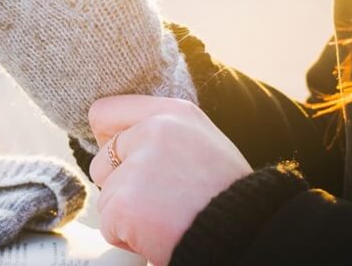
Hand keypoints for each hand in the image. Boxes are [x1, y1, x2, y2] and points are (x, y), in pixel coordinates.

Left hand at [89, 95, 250, 265]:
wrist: (250, 236)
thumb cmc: (227, 198)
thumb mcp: (203, 145)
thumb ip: (162, 135)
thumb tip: (108, 138)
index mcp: (175, 113)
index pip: (105, 112)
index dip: (109, 141)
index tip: (124, 161)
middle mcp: (155, 130)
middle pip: (101, 160)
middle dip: (121, 186)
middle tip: (162, 200)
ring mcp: (139, 166)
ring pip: (105, 196)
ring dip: (127, 215)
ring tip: (167, 217)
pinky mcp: (126, 203)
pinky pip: (108, 225)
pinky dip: (128, 238)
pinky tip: (160, 235)